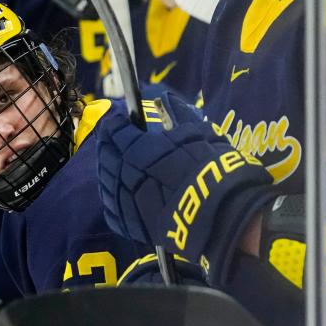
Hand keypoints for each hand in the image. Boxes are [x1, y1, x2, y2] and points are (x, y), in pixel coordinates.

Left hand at [96, 93, 274, 278]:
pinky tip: (118, 195)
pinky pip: (113, 211)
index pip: (116, 132)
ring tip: (113, 166)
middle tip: (110, 141)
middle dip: (106, 147)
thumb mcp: (198, 132)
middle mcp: (128, 174)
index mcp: (140, 149)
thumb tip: (167, 99)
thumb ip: (177, 115)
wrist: (219, 213)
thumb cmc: (211, 168)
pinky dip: (113, 200)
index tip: (116, 121)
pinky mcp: (133, 226)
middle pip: (106, 158)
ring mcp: (127, 202)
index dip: (114, 125)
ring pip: (107, 184)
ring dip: (107, 172)